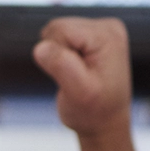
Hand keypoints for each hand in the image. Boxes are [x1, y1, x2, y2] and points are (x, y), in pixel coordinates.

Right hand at [32, 17, 131, 140]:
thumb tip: (40, 47)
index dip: (57, 55)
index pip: (61, 30)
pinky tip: (76, 69)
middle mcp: (108, 27)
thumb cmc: (94, 112)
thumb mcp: (79, 93)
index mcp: (108, 36)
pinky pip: (61, 36)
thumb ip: (61, 66)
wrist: (105, 123)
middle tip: (74, 77)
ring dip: (58, 55)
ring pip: (57, 31)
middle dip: (57, 54)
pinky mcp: (92, 35)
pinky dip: (62, 54)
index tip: (74, 76)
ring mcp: (102, 30)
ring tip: (76, 74)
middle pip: (58, 27)